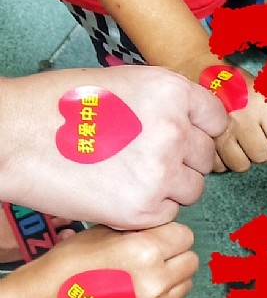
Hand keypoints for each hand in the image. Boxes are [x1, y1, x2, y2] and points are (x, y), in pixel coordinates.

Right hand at [0, 66, 225, 228]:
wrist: (15, 136)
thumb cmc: (60, 106)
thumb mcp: (125, 84)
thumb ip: (165, 103)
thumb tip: (194, 121)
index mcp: (170, 91)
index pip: (216, 118)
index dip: (199, 130)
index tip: (185, 138)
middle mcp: (174, 130)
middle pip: (205, 156)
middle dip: (183, 160)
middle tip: (145, 159)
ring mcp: (161, 172)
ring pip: (192, 189)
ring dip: (170, 187)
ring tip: (129, 176)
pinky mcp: (143, 209)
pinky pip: (168, 214)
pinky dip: (150, 209)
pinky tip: (118, 193)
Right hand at [20, 222, 197, 297]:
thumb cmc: (71, 263)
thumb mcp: (106, 230)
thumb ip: (141, 229)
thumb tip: (162, 227)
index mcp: (147, 251)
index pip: (185, 235)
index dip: (170, 233)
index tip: (157, 236)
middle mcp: (156, 281)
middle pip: (190, 261)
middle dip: (175, 255)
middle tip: (152, 255)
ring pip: (184, 285)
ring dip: (170, 278)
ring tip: (141, 275)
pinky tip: (133, 294)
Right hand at [211, 63, 266, 171]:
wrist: (199, 70)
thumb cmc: (238, 84)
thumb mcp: (264, 93)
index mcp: (262, 105)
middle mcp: (243, 119)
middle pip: (261, 156)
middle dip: (259, 149)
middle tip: (251, 136)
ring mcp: (221, 131)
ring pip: (241, 165)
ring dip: (241, 157)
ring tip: (236, 140)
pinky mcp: (203, 140)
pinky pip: (219, 166)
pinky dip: (221, 160)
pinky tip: (221, 145)